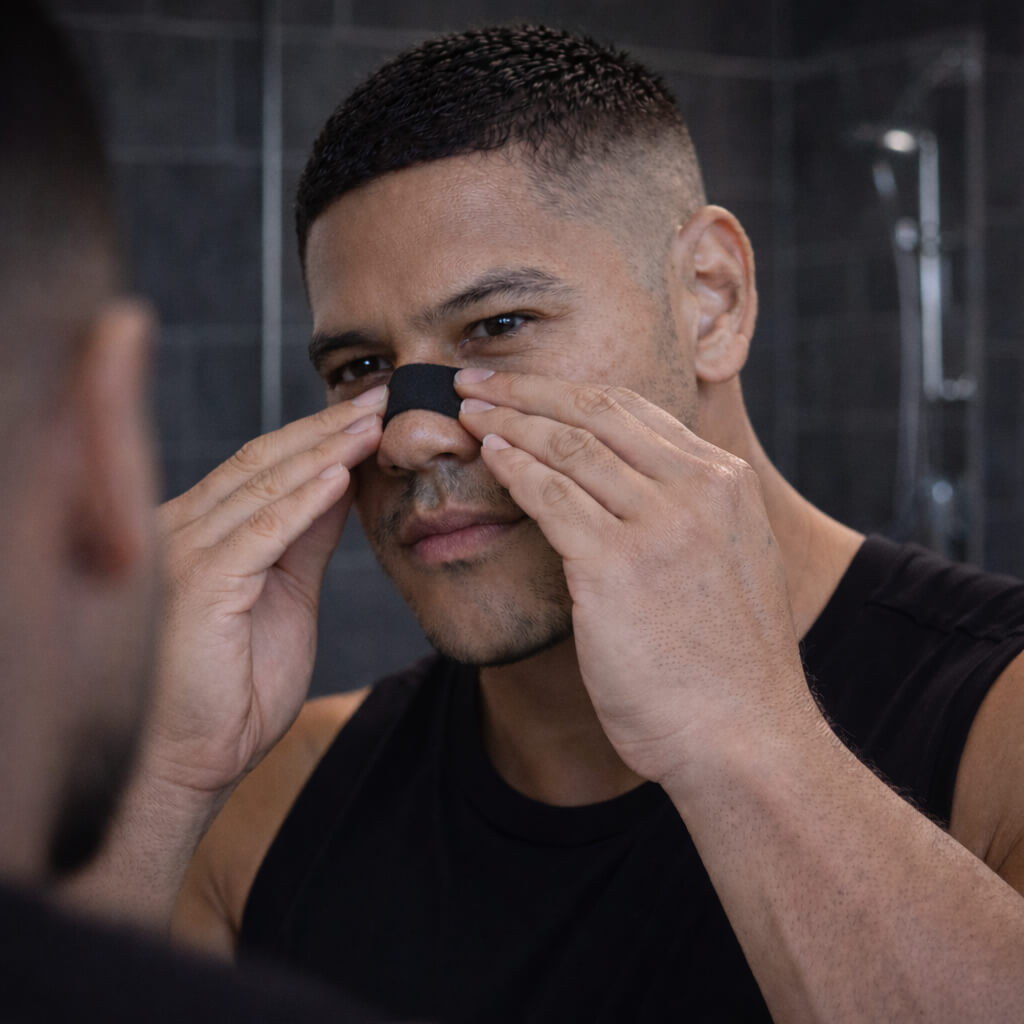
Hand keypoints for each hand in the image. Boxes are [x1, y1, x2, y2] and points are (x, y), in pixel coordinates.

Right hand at [145, 388, 385, 800]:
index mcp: (204, 530)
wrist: (194, 761)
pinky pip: (259, 532)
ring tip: (372, 423)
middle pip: (264, 461)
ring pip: (263, 486)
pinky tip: (340, 476)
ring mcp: (186, 553)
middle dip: (327, 427)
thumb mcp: (286, 594)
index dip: (319, 433)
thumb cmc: (237, 686)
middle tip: (382, 396)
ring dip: (323, 451)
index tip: (371, 409)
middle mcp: (185, 529)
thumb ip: (306, 539)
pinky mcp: (199, 585)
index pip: (264, 465)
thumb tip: (340, 485)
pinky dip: (301, 502)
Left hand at [456, 370, 810, 786]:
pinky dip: (513, 470)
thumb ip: (690, 515)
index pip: (633, 411)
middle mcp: (698, 491)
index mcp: (725, 483)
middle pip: (595, 412)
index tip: (526, 386)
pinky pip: (550, 498)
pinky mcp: (616, 567)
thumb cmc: (727, 664)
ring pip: (567, 447)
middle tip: (475, 379)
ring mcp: (659, 526)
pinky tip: (488, 456)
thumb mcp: (729, 564)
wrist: (745, 736)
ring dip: (507, 422)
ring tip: (467, 411)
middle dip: (525, 390)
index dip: (567, 391)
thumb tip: (636, 488)